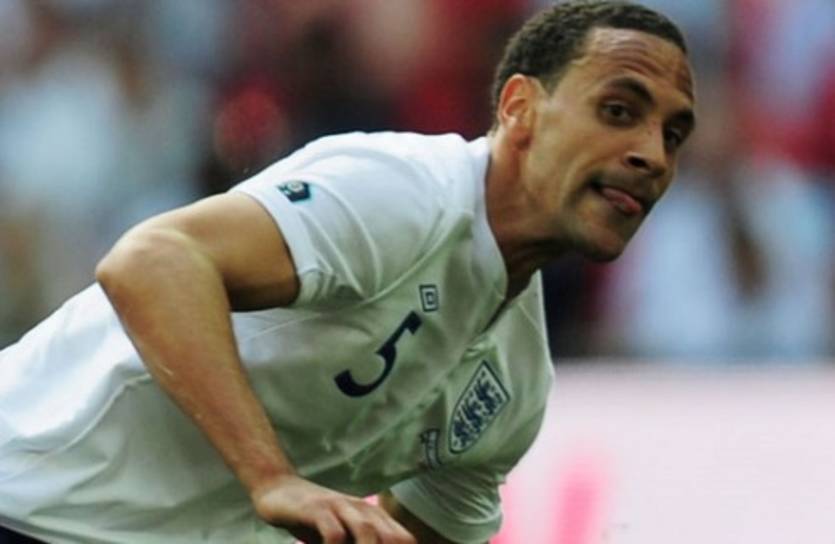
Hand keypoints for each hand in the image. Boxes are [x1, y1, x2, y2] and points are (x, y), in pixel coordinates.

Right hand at [252, 474, 416, 543]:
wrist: (279, 489)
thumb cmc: (315, 520)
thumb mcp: (343, 537)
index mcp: (374, 516)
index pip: (404, 540)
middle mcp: (363, 510)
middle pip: (392, 539)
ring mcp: (340, 506)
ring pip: (367, 533)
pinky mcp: (317, 509)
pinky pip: (334, 534)